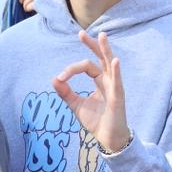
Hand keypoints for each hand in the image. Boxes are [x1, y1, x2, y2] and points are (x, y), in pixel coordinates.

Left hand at [52, 30, 130, 153]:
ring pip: (110, 65)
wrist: (108, 138)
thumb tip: (54, 79)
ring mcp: (114, 87)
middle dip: (92, 45)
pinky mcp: (118, 97)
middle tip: (81, 33)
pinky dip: (116, 71)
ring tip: (102, 36)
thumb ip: (65, 92)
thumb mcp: (76, 104)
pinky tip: (114, 60)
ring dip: (106, 50)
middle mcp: (108, 81)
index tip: (59, 78)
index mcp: (99, 81)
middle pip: (101, 58)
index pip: (86, 67)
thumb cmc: (96, 121)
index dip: (71, 70)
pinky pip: (117, 82)